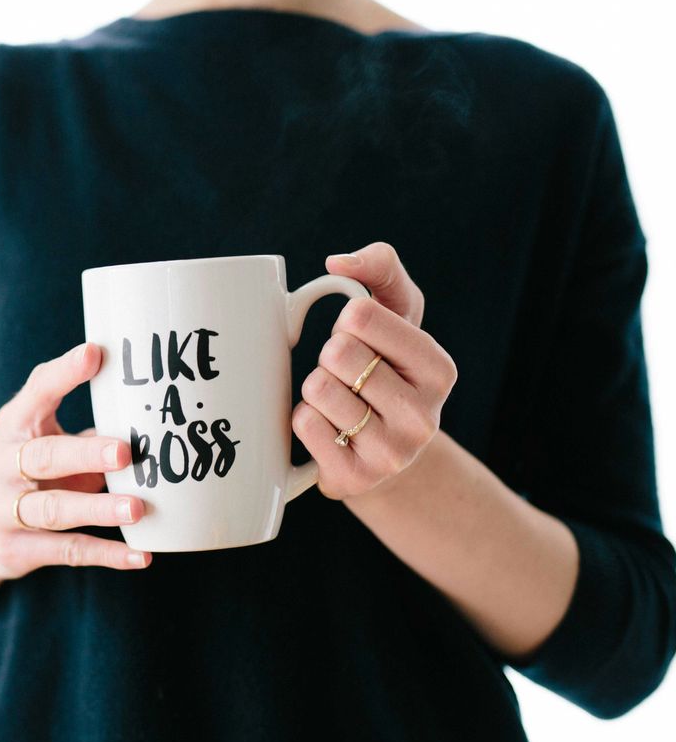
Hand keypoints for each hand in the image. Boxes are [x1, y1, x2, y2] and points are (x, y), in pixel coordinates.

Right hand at [0, 341, 151, 578]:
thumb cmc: (30, 476)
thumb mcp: (46, 441)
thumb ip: (88, 429)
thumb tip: (153, 412)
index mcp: (12, 426)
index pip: (36, 393)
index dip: (64, 373)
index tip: (96, 354)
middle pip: (42, 457)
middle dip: (85, 454)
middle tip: (125, 452)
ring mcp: (0, 511)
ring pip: (53, 510)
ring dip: (98, 509)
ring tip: (137, 509)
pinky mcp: (13, 551)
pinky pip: (66, 551)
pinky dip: (106, 554)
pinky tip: (141, 556)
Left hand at [291, 241, 457, 499]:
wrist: (382, 453)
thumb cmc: (385, 368)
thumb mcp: (396, 313)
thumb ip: (380, 268)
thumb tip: (338, 262)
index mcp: (439, 369)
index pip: (360, 316)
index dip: (346, 322)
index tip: (360, 339)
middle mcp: (424, 416)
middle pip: (337, 353)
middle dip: (329, 357)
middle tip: (347, 375)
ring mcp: (392, 453)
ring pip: (317, 389)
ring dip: (315, 389)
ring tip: (338, 403)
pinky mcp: (355, 479)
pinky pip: (303, 424)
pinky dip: (303, 419)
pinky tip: (328, 429)